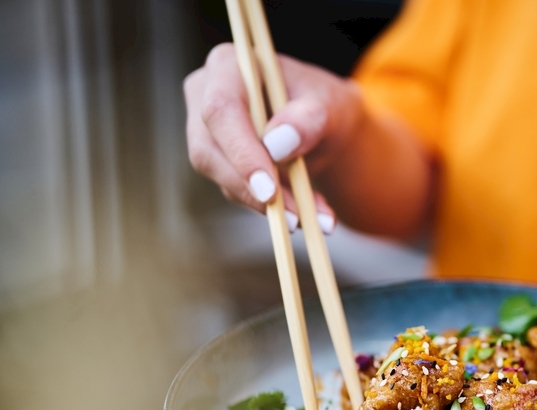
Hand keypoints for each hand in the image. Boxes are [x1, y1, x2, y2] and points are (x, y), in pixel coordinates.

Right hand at [184, 44, 363, 231]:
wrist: (324, 125)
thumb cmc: (324, 105)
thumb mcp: (331, 106)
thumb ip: (309, 119)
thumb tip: (277, 143)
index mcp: (229, 65)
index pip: (221, 109)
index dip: (241, 151)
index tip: (269, 189)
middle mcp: (205, 94)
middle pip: (208, 148)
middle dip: (250, 188)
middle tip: (292, 216)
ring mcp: (205, 130)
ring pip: (218, 175)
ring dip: (263, 204)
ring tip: (307, 217)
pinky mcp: (216, 160)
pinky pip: (235, 190)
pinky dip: (270, 208)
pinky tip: (302, 214)